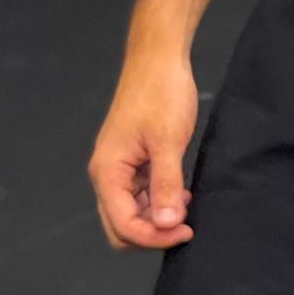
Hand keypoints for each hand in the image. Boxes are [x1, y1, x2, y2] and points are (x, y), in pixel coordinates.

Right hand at [88, 59, 199, 250]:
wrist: (159, 58)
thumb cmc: (161, 92)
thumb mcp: (168, 140)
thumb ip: (166, 184)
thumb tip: (168, 224)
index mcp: (107, 171)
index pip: (123, 225)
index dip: (153, 237)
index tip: (185, 232)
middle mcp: (108, 173)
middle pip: (121, 225)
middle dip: (151, 233)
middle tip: (185, 227)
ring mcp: (120, 167)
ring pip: (132, 211)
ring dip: (156, 217)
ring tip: (186, 208)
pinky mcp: (133, 159)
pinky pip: (141, 193)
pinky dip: (158, 200)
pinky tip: (181, 194)